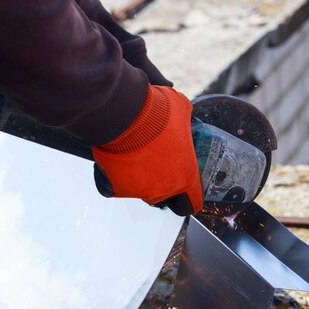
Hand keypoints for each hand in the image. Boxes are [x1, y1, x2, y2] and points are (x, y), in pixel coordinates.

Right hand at [92, 86, 202, 215]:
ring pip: (141, 187)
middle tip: (155, 157)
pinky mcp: (116, 188)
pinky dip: (115, 175)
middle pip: (165, 191)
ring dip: (139, 174)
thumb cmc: (155, 113)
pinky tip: (116, 159)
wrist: (124, 115)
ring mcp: (139, 191)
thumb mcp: (181, 108)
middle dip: (162, 176)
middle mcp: (163, 189)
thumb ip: (184, 117)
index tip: (187, 190)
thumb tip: (182, 112)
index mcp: (184, 176)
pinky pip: (115, 185)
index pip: (193, 200)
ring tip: (134, 152)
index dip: (191, 195)